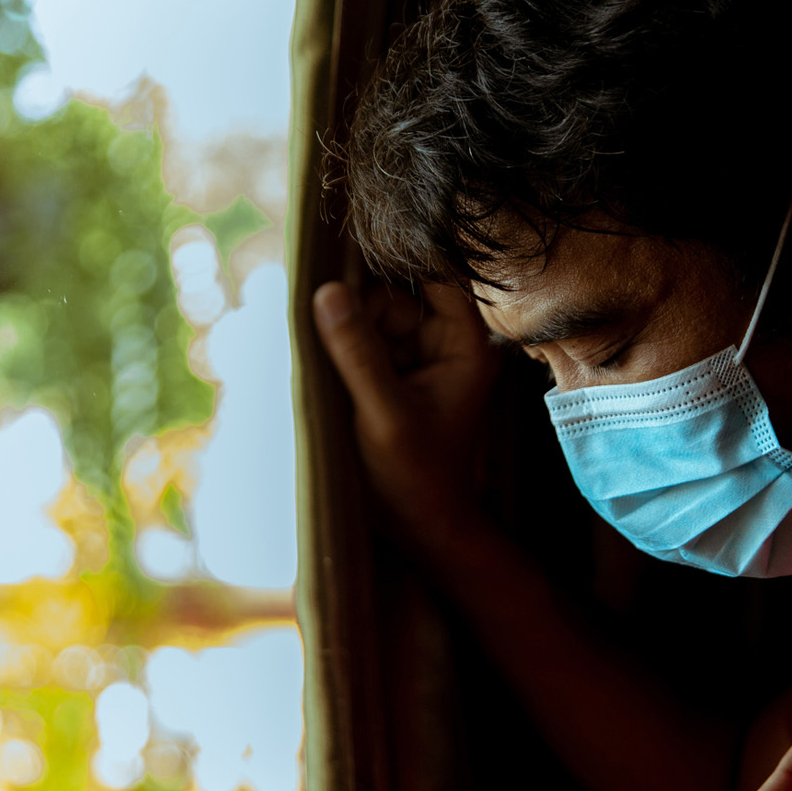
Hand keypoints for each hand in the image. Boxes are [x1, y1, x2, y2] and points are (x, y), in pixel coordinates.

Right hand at [312, 279, 499, 554]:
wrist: (419, 528)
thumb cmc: (416, 476)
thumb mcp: (384, 412)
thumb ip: (358, 352)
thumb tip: (328, 291)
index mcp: (466, 346)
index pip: (435, 277)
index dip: (393, 265)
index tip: (345, 262)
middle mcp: (446, 345)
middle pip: (398, 294)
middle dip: (362, 306)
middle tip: (326, 324)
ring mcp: (419, 359)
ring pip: (375, 317)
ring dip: (347, 329)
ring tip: (330, 362)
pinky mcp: (394, 376)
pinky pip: (365, 343)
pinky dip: (343, 348)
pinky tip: (326, 367)